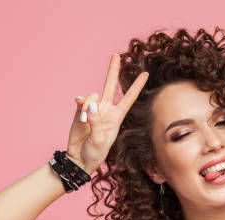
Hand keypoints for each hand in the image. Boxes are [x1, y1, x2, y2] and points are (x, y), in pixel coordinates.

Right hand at [66, 54, 148, 173]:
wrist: (79, 159)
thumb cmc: (94, 153)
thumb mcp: (99, 140)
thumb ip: (96, 121)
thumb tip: (91, 104)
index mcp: (117, 117)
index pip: (129, 98)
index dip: (137, 86)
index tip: (145, 73)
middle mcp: (106, 110)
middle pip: (110, 86)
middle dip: (113, 70)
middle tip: (116, 55)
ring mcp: (93, 110)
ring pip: (92, 95)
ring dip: (88, 105)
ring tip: (84, 120)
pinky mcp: (80, 112)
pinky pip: (81, 101)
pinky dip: (80, 104)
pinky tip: (78, 107)